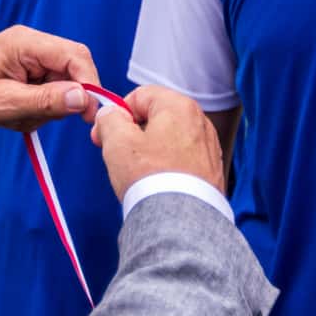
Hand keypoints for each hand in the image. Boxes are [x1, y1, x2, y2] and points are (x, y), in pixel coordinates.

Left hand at [0, 26, 99, 131]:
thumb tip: (84, 99)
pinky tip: (12, 114)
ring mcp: (29, 59)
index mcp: (26, 43)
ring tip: (14, 117)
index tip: (89, 114)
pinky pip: (46, 93)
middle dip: (61, 100)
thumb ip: (46, 101)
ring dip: (44, 109)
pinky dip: (35, 110)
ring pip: (61, 86)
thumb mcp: (3, 104)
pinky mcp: (26, 73)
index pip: (76, 56)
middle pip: (72, 71)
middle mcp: (31, 45)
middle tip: (36, 117)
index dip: (90, 84)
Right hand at [90, 87, 222, 199]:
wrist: (181, 220)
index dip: (116, 113)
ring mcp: (209, 146)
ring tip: (137, 173)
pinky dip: (167, 166)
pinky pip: (182, 159)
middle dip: (133, 133)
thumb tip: (109, 114)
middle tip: (116, 154)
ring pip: (169, 139)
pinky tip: (156, 183)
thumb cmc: (150, 177)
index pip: (139, 95)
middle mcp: (200, 121)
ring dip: (149, 150)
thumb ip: (109, 119)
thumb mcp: (117, 141)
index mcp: (179, 106)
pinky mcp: (212, 170)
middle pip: (156, 117)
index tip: (102, 134)